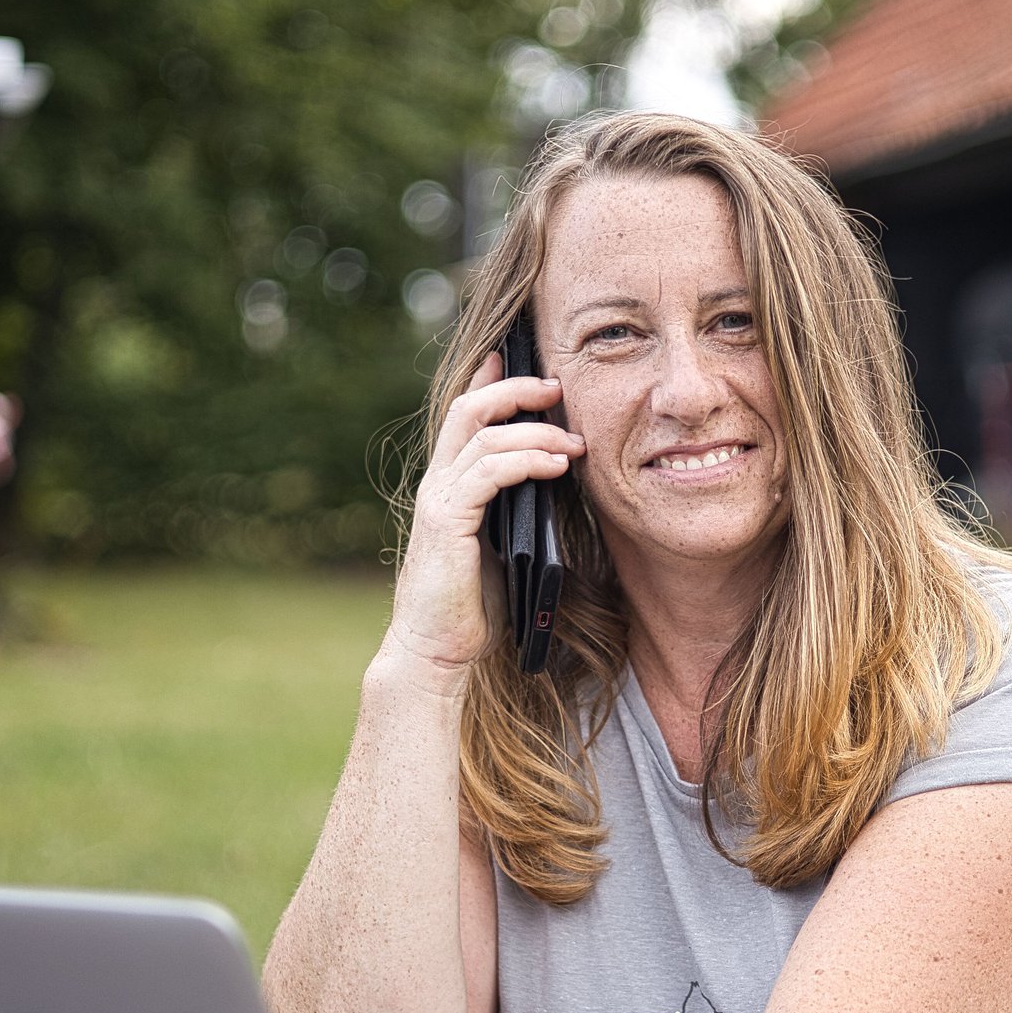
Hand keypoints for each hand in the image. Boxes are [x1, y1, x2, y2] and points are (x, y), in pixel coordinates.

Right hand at [382, 351, 584, 685]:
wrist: (436, 649)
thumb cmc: (472, 605)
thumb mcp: (501, 544)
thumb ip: (515, 509)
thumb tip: (554, 483)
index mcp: (451, 485)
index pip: (467, 415)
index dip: (492, 380)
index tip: (529, 363)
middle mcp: (439, 483)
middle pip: (469, 407)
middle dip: (516, 388)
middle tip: (559, 386)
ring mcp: (439, 499)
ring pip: (482, 435)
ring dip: (534, 430)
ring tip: (574, 442)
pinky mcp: (447, 522)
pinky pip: (488, 472)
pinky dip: (524, 460)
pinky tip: (556, 465)